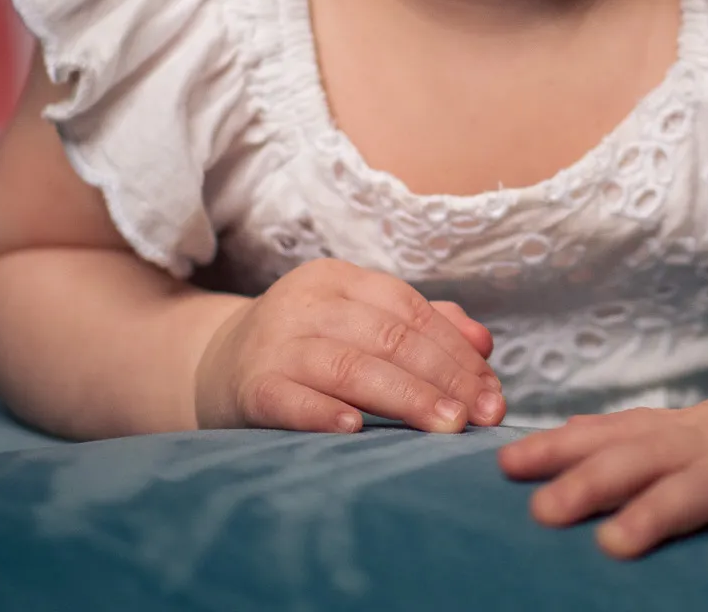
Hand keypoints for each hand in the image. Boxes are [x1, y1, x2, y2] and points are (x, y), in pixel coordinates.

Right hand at [194, 258, 505, 433]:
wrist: (215, 366)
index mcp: (340, 279)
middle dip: (443, 377)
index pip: (410, 310)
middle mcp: (306, 302)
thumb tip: (483, 343)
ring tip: (447, 425)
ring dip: (405, 397)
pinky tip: (356, 429)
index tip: (492, 392)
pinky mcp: (250, 385)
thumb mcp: (359, 323)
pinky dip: (323, 412)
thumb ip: (423, 327)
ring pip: (349, 365)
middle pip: (388, 337)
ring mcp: (275, 342)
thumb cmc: (306, 347)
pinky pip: (290, 398)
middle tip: (481, 415)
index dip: (456, 352)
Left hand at [498, 379, 707, 580]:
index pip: (617, 432)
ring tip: (616, 545)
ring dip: (660, 511)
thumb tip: (566, 438)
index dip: (561, 447)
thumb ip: (643, 437)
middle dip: (592, 480)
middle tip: (542, 511)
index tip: (505, 465)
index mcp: (690, 428)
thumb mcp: (704, 429)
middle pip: (649, 454)